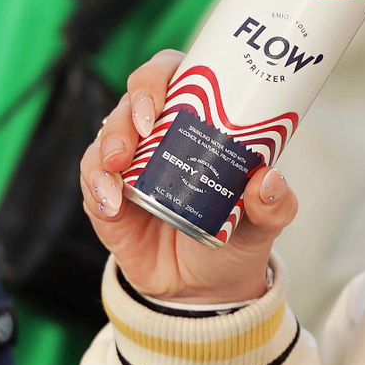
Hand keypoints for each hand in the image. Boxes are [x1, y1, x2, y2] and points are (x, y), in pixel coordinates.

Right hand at [79, 50, 297, 304]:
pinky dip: (97, 186)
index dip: (159, 77)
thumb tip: (269, 180)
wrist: (206, 288)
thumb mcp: (264, 222)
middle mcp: (158, 136)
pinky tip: (112, 202)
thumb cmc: (236, 235)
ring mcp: (129, 166)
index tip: (160, 101)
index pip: (171, 76)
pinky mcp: (107, 199)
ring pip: (106, 136)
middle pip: (132, 100)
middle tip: (141, 130)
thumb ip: (274, 203)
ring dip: (108, 145)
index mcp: (196, 122)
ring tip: (119, 168)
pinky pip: (91, 180)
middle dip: (130, 108)